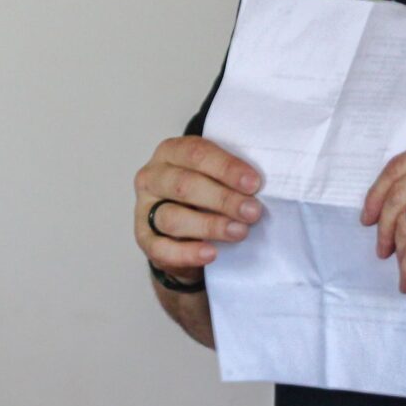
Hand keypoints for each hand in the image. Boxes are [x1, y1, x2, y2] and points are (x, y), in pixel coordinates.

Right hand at [134, 136, 264, 283]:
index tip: (254, 183)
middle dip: (223, 199)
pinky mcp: (144, 238)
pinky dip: (188, 253)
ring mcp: (144, 209)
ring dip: (210, 225)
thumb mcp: (218, 176)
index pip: (197, 154)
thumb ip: (232, 177)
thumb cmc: (206, 194)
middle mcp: (152, 177)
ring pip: (173, 217)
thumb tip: (261, 186)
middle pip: (184, 185)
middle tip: (252, 211)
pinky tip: (211, 253)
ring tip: (239, 232)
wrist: (186, 230)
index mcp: (171, 152)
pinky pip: (162, 248)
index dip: (227, 168)